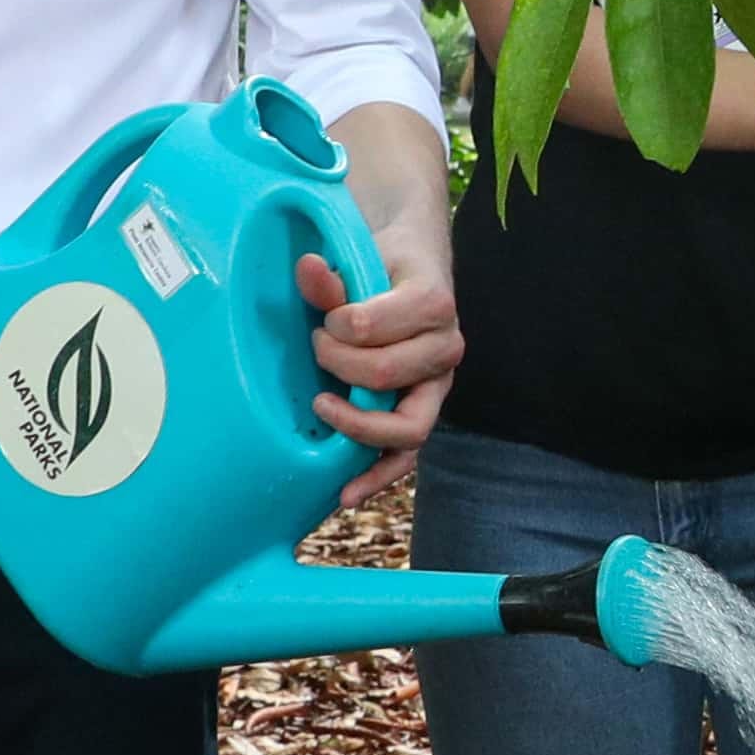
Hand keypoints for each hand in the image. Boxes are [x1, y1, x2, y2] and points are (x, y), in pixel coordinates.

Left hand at [298, 246, 459, 467]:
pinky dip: (377, 478)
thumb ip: (333, 277)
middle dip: (338, 364)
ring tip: (321, 408)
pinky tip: (345, 494)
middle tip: (317, 347)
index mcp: (434, 303)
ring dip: (358, 425)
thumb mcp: (361, 260)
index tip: (325, 318)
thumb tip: (307, 267)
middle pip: (386, 375)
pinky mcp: (423, 414)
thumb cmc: (384, 268)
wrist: (415, 272)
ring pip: (407, 426)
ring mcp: (438, 387)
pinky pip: (406, 457)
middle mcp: (446, 348)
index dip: (337, 326)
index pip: (374, 329)